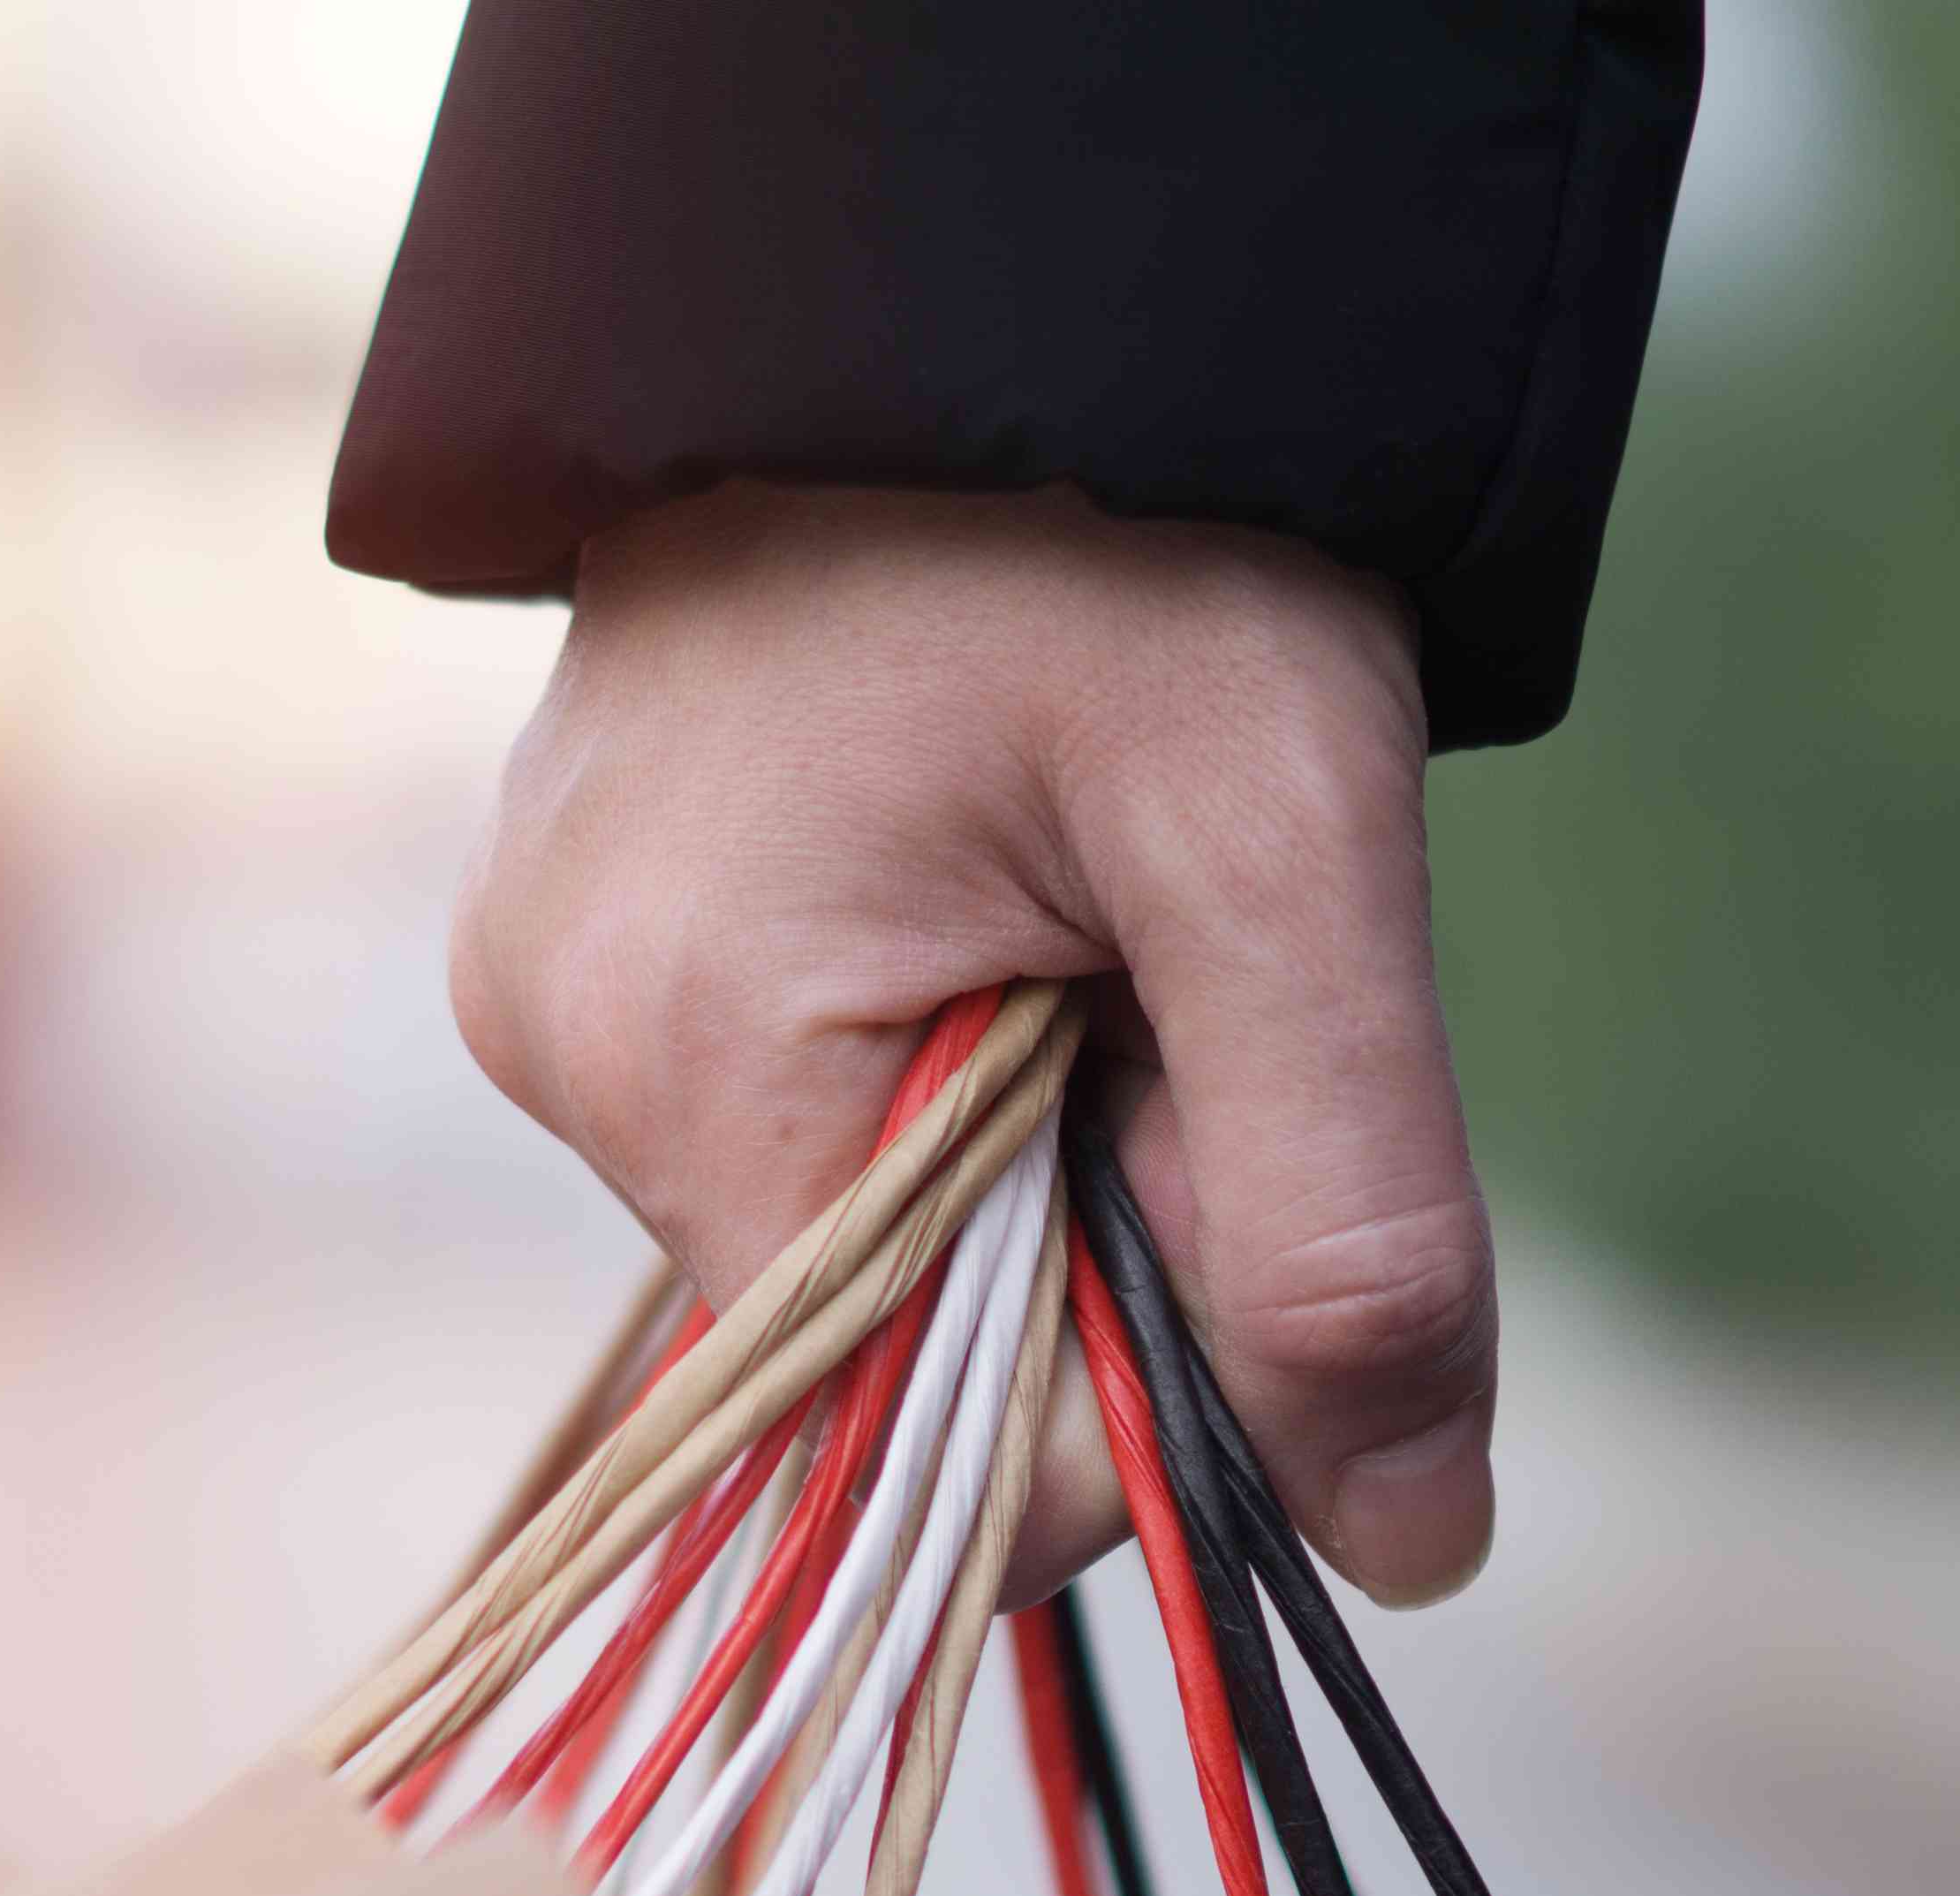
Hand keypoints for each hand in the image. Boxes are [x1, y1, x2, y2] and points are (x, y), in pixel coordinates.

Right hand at [452, 481, 1498, 1604]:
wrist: (973, 274)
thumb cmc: (1126, 521)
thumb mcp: (1285, 853)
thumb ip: (1349, 1225)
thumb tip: (1405, 1555)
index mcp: (682, 1064)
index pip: (931, 1447)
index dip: (1134, 1349)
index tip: (1210, 1116)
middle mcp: (562, 1060)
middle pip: (899, 1341)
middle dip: (1082, 1212)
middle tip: (1155, 957)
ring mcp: (553, 997)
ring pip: (868, 1234)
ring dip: (1021, 1128)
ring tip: (1063, 879)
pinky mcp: (586, 944)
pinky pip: (804, 1113)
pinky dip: (943, 1053)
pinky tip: (981, 874)